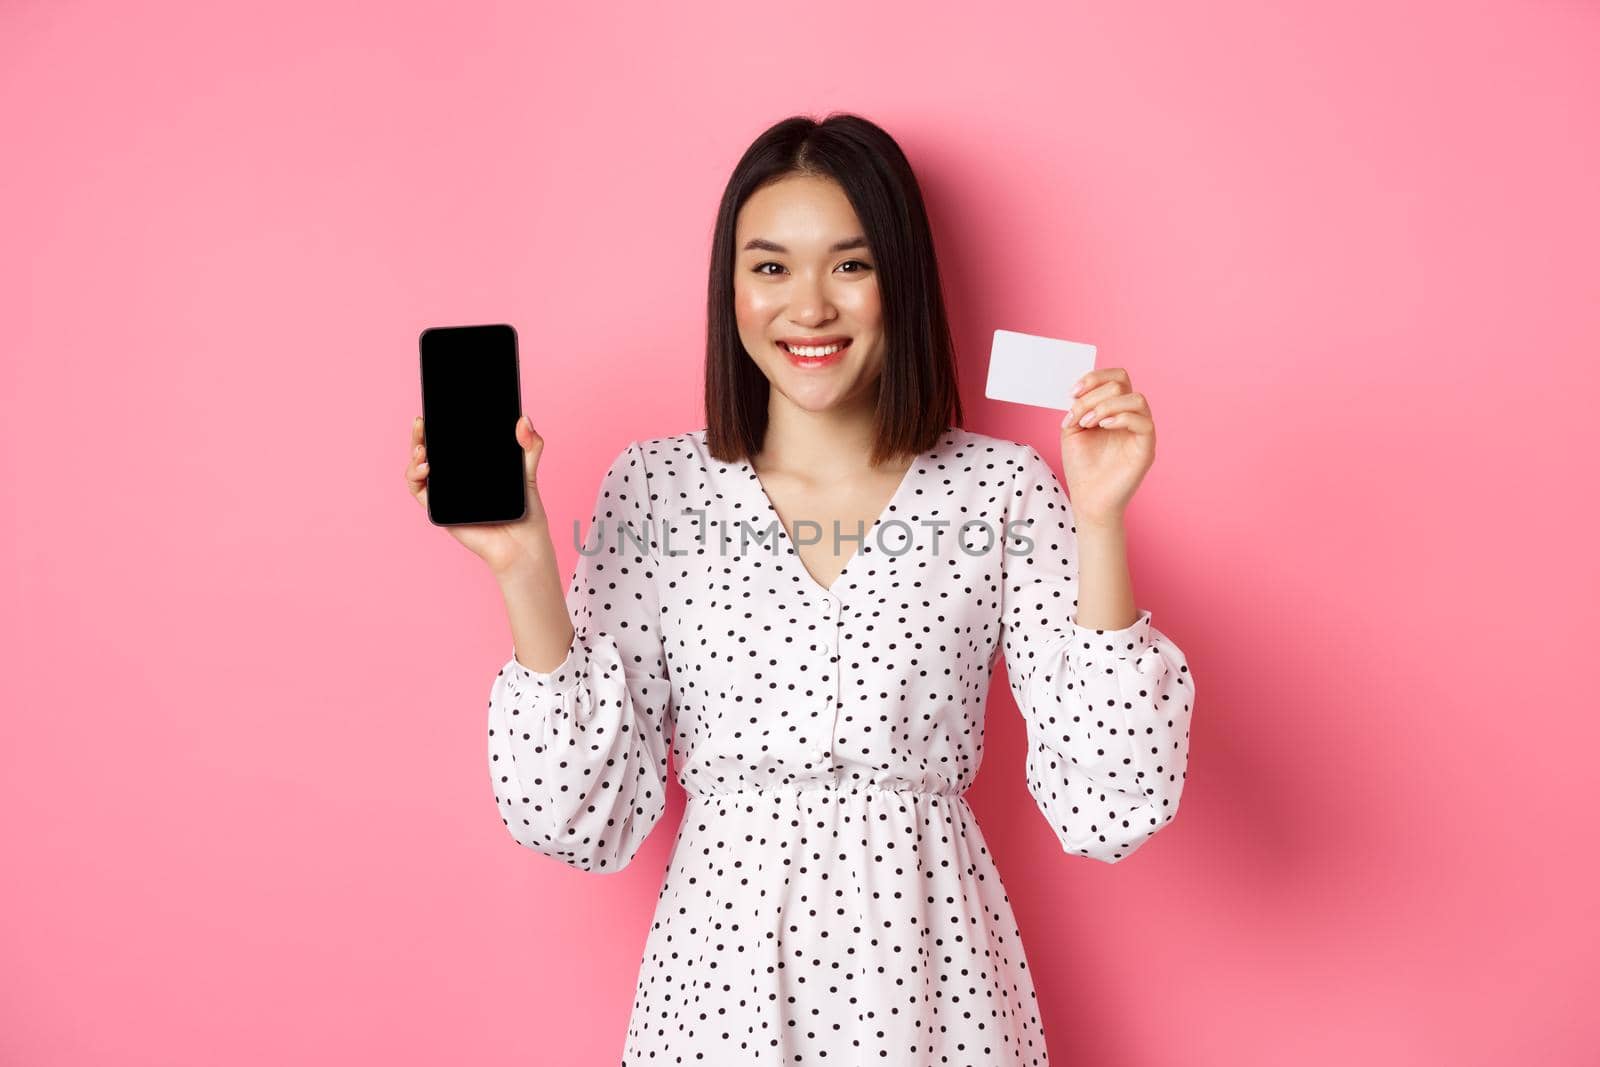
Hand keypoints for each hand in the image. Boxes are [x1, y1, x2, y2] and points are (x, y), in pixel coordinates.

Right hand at [405, 413, 554, 575]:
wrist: (523, 543)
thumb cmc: (525, 511)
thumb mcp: (529, 472)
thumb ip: (529, 446)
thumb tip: (525, 420)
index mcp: (473, 466)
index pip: (451, 441)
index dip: (440, 425)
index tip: (437, 408)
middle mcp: (455, 477)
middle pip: (430, 450)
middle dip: (420, 434)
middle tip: (421, 421)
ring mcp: (446, 493)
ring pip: (419, 467)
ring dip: (414, 452)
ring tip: (422, 446)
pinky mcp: (439, 509)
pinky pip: (419, 490)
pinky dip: (415, 476)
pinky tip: (426, 467)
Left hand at [1059, 368, 1156, 525]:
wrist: (1088, 498)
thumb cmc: (1082, 466)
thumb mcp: (1072, 429)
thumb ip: (1078, 407)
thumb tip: (1081, 390)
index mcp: (1115, 409)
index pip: (1116, 378)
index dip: (1094, 378)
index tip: (1072, 392)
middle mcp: (1130, 416)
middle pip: (1122, 383)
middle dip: (1094, 395)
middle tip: (1078, 416)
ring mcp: (1140, 431)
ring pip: (1136, 399)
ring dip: (1106, 405)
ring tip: (1088, 423)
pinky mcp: (1146, 447)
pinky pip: (1143, 421)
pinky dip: (1120, 417)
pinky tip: (1102, 427)